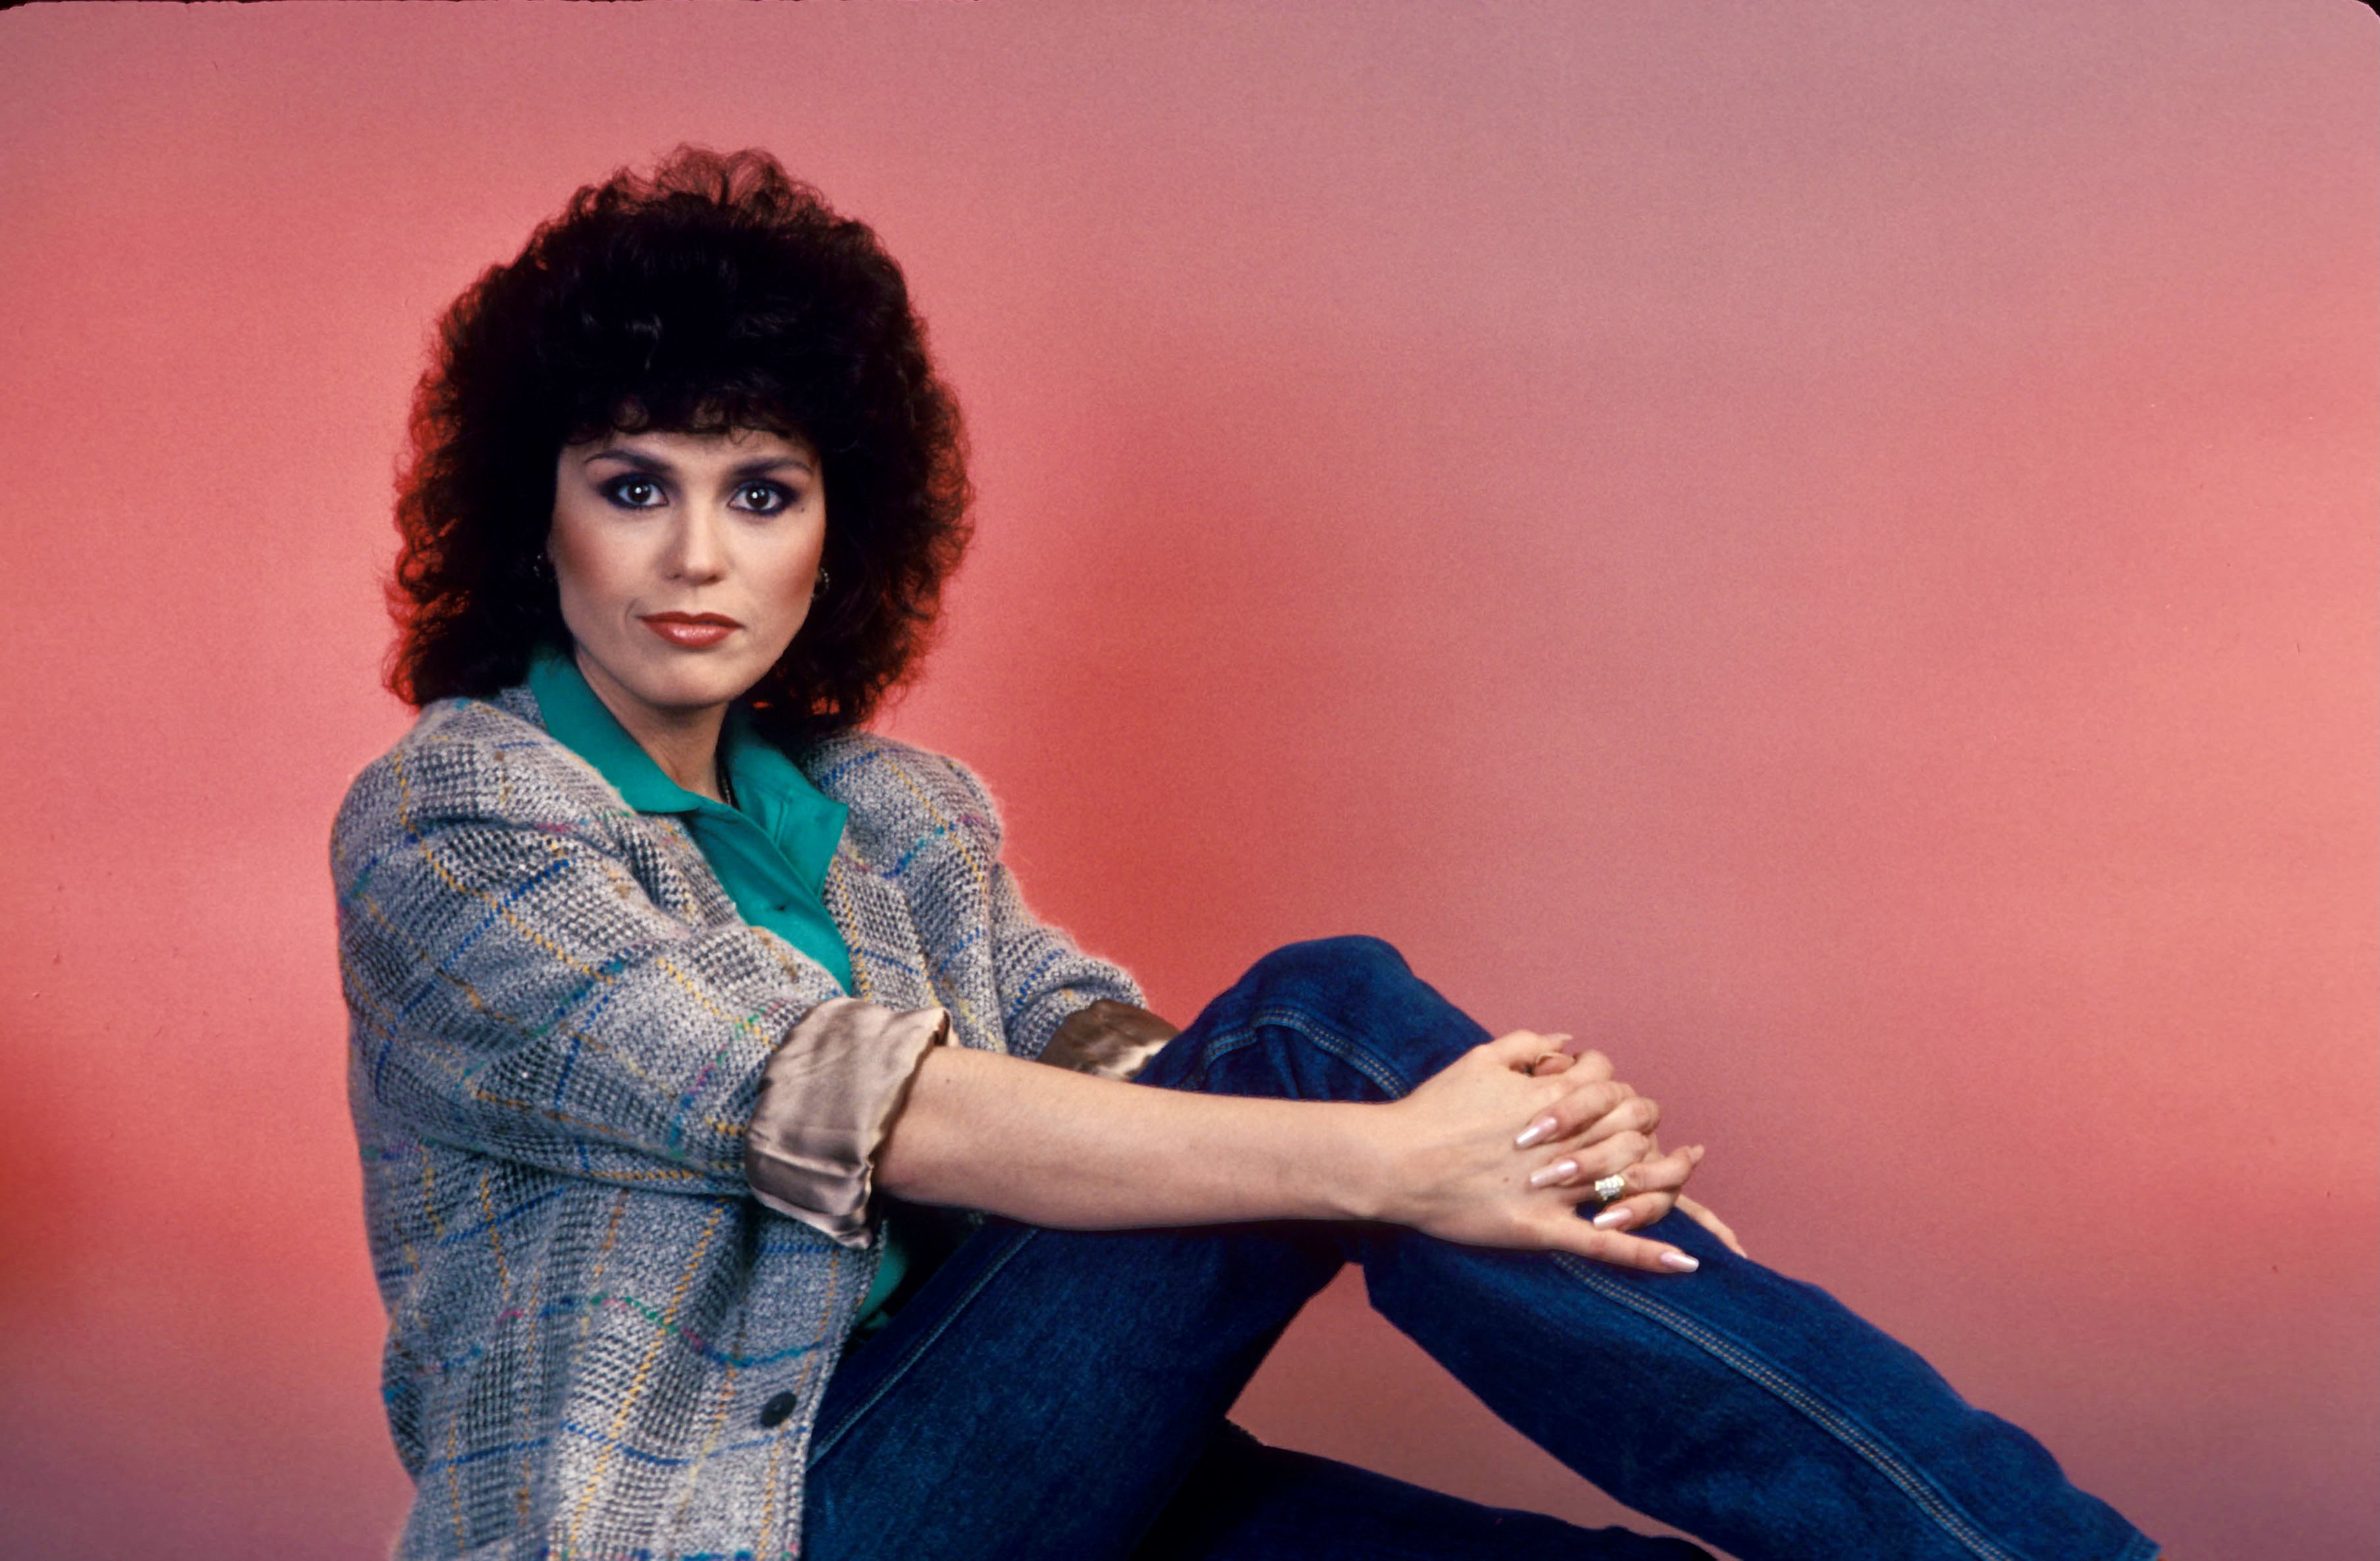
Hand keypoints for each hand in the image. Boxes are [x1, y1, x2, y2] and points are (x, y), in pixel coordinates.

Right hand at [1369, 1029, 1703, 1273]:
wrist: (1394, 1160)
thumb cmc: (1433, 1109)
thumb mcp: (1480, 1059)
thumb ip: (1528, 1045)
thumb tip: (1568, 1043)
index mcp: (1551, 1098)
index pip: (1611, 1083)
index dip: (1620, 1088)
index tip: (1616, 1100)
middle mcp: (1564, 1141)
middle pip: (1634, 1128)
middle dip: (1652, 1130)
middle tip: (1659, 1139)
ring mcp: (1557, 1188)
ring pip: (1631, 1182)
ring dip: (1670, 1182)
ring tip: (1690, 1181)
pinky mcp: (1543, 1229)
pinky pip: (1606, 1246)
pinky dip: (1649, 1254)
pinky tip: (1689, 1262)